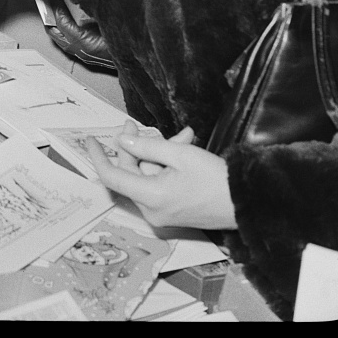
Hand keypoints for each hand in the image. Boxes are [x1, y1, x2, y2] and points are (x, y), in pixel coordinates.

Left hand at [84, 126, 236, 230]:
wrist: (246, 203)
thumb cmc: (216, 179)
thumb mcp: (180, 155)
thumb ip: (147, 146)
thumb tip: (121, 141)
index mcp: (151, 197)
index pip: (111, 176)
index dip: (98, 156)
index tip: (90, 140)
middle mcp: (152, 210)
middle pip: (131, 173)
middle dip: (135, 146)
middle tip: (137, 124)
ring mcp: (162, 213)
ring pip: (147, 175)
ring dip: (158, 153)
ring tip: (183, 136)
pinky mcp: (172, 211)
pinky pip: (159, 184)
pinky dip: (166, 166)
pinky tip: (184, 147)